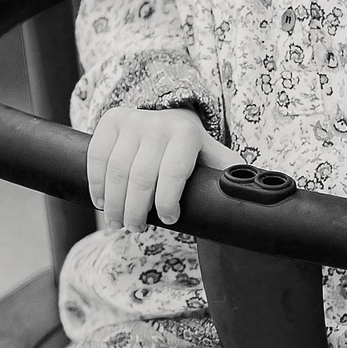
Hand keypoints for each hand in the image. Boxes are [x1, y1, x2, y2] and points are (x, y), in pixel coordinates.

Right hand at [86, 106, 236, 230]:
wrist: (171, 120)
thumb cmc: (195, 152)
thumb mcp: (216, 161)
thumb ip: (230, 178)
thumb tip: (250, 203)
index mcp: (188, 133)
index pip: (173, 173)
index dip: (167, 203)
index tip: (168, 220)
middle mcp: (159, 122)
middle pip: (140, 177)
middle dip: (135, 211)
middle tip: (135, 228)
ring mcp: (133, 119)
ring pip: (115, 170)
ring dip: (114, 204)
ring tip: (118, 222)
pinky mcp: (111, 120)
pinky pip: (97, 156)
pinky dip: (96, 184)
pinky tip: (102, 202)